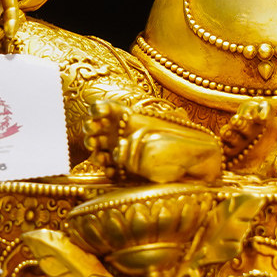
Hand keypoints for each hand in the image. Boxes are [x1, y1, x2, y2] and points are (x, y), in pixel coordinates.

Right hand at [82, 96, 223, 184]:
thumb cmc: (179, 139)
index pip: (107, 109)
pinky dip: (107, 168)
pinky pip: (108, 169)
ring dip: (95, 148)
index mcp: (128, 117)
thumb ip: (175, 118)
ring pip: (98, 148)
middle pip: (95, 127)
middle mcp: (118, 132)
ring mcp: (116, 150)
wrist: (184, 162)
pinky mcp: (120, 168)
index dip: (100, 108)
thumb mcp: (176, 126)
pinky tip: (110, 168)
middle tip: (94, 130)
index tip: (101, 111)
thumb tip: (180, 112)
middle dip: (91, 127)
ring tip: (99, 151)